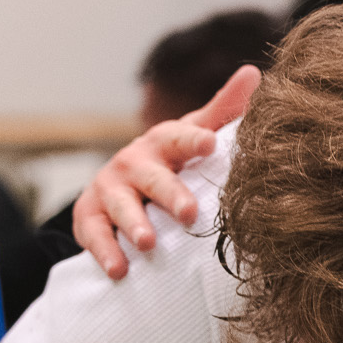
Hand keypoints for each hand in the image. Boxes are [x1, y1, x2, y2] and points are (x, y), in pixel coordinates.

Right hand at [74, 64, 260, 277]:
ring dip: (133, 224)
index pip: (178, 137)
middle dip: (169, 194)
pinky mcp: (89, 216)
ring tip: (147, 244)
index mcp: (162, 142)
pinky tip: (118, 269)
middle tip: (189, 214)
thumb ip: (223, 111)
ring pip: (121, 206)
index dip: (193, 139)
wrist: (117, 184)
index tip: (210, 144)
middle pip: (151, 177)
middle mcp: (133, 162)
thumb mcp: (193, 134)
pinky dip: (105, 251)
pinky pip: (95, 234)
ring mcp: (109, 189)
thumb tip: (253, 73)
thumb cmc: (169, 161)